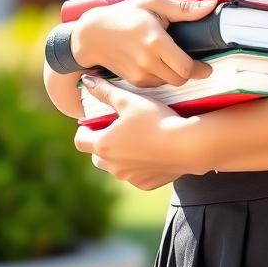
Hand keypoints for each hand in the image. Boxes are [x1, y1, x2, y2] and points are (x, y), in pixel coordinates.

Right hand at [70, 0, 217, 87]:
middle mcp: (147, 62)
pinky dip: (161, 77)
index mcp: (156, 42)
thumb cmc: (123, 15)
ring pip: (168, 84)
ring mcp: (138, 74)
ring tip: (174, 60)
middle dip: (190, 73)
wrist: (91, 34)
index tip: (207, 66)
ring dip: (175, 75)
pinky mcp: (132, 81)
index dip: (200, 69)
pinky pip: (155, 85)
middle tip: (194, 62)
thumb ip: (184, 8)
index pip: (186, 68)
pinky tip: (160, 64)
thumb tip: (210, 6)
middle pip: (180, 79)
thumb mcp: (154, 3)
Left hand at [73, 74, 210, 189]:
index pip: (81, 140)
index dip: (85, 129)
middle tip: (119, 127)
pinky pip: (136, 174)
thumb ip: (106, 92)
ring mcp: (129, 178)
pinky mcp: (146, 184)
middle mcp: (112, 166)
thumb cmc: (156, 119)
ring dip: (121, 154)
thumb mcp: (130, 100)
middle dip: (104, 142)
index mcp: (103, 145)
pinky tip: (153, 150)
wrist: (187, 144)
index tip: (96, 121)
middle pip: (97, 155)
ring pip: (116, 166)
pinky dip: (139, 164)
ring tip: (139, 137)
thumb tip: (87, 82)